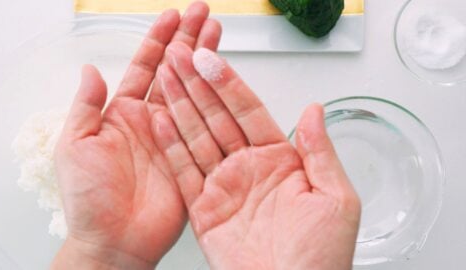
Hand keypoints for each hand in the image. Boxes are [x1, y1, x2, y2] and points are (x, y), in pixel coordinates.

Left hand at [51, 3, 221, 268]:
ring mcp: (175, 137)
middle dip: (189, 41)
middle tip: (203, 16)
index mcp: (122, 115)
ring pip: (193, 91)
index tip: (172, 17)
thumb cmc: (89, 200)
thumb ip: (85, 107)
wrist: (114, 240)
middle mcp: (152, 121)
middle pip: (174, 72)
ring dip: (205, 63)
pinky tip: (222, 78)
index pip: (144, 68)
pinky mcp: (192, 155)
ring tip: (217, 35)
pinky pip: (204, 123)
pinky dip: (214, 100)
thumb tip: (90, 71)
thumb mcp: (75, 146)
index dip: (158, 40)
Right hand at [153, 42, 360, 269]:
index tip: (211, 61)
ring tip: (164, 79)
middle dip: (197, 87)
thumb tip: (314, 111)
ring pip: (197, 138)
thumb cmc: (321, 259)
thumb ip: (319, 152)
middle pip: (218, 118)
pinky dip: (170, 147)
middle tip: (179, 58)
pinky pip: (184, 173)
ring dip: (179, 107)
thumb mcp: (335, 198)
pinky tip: (160, 122)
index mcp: (280, 161)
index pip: (249, 112)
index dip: (229, 85)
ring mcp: (224, 187)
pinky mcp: (204, 209)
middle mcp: (249, 169)